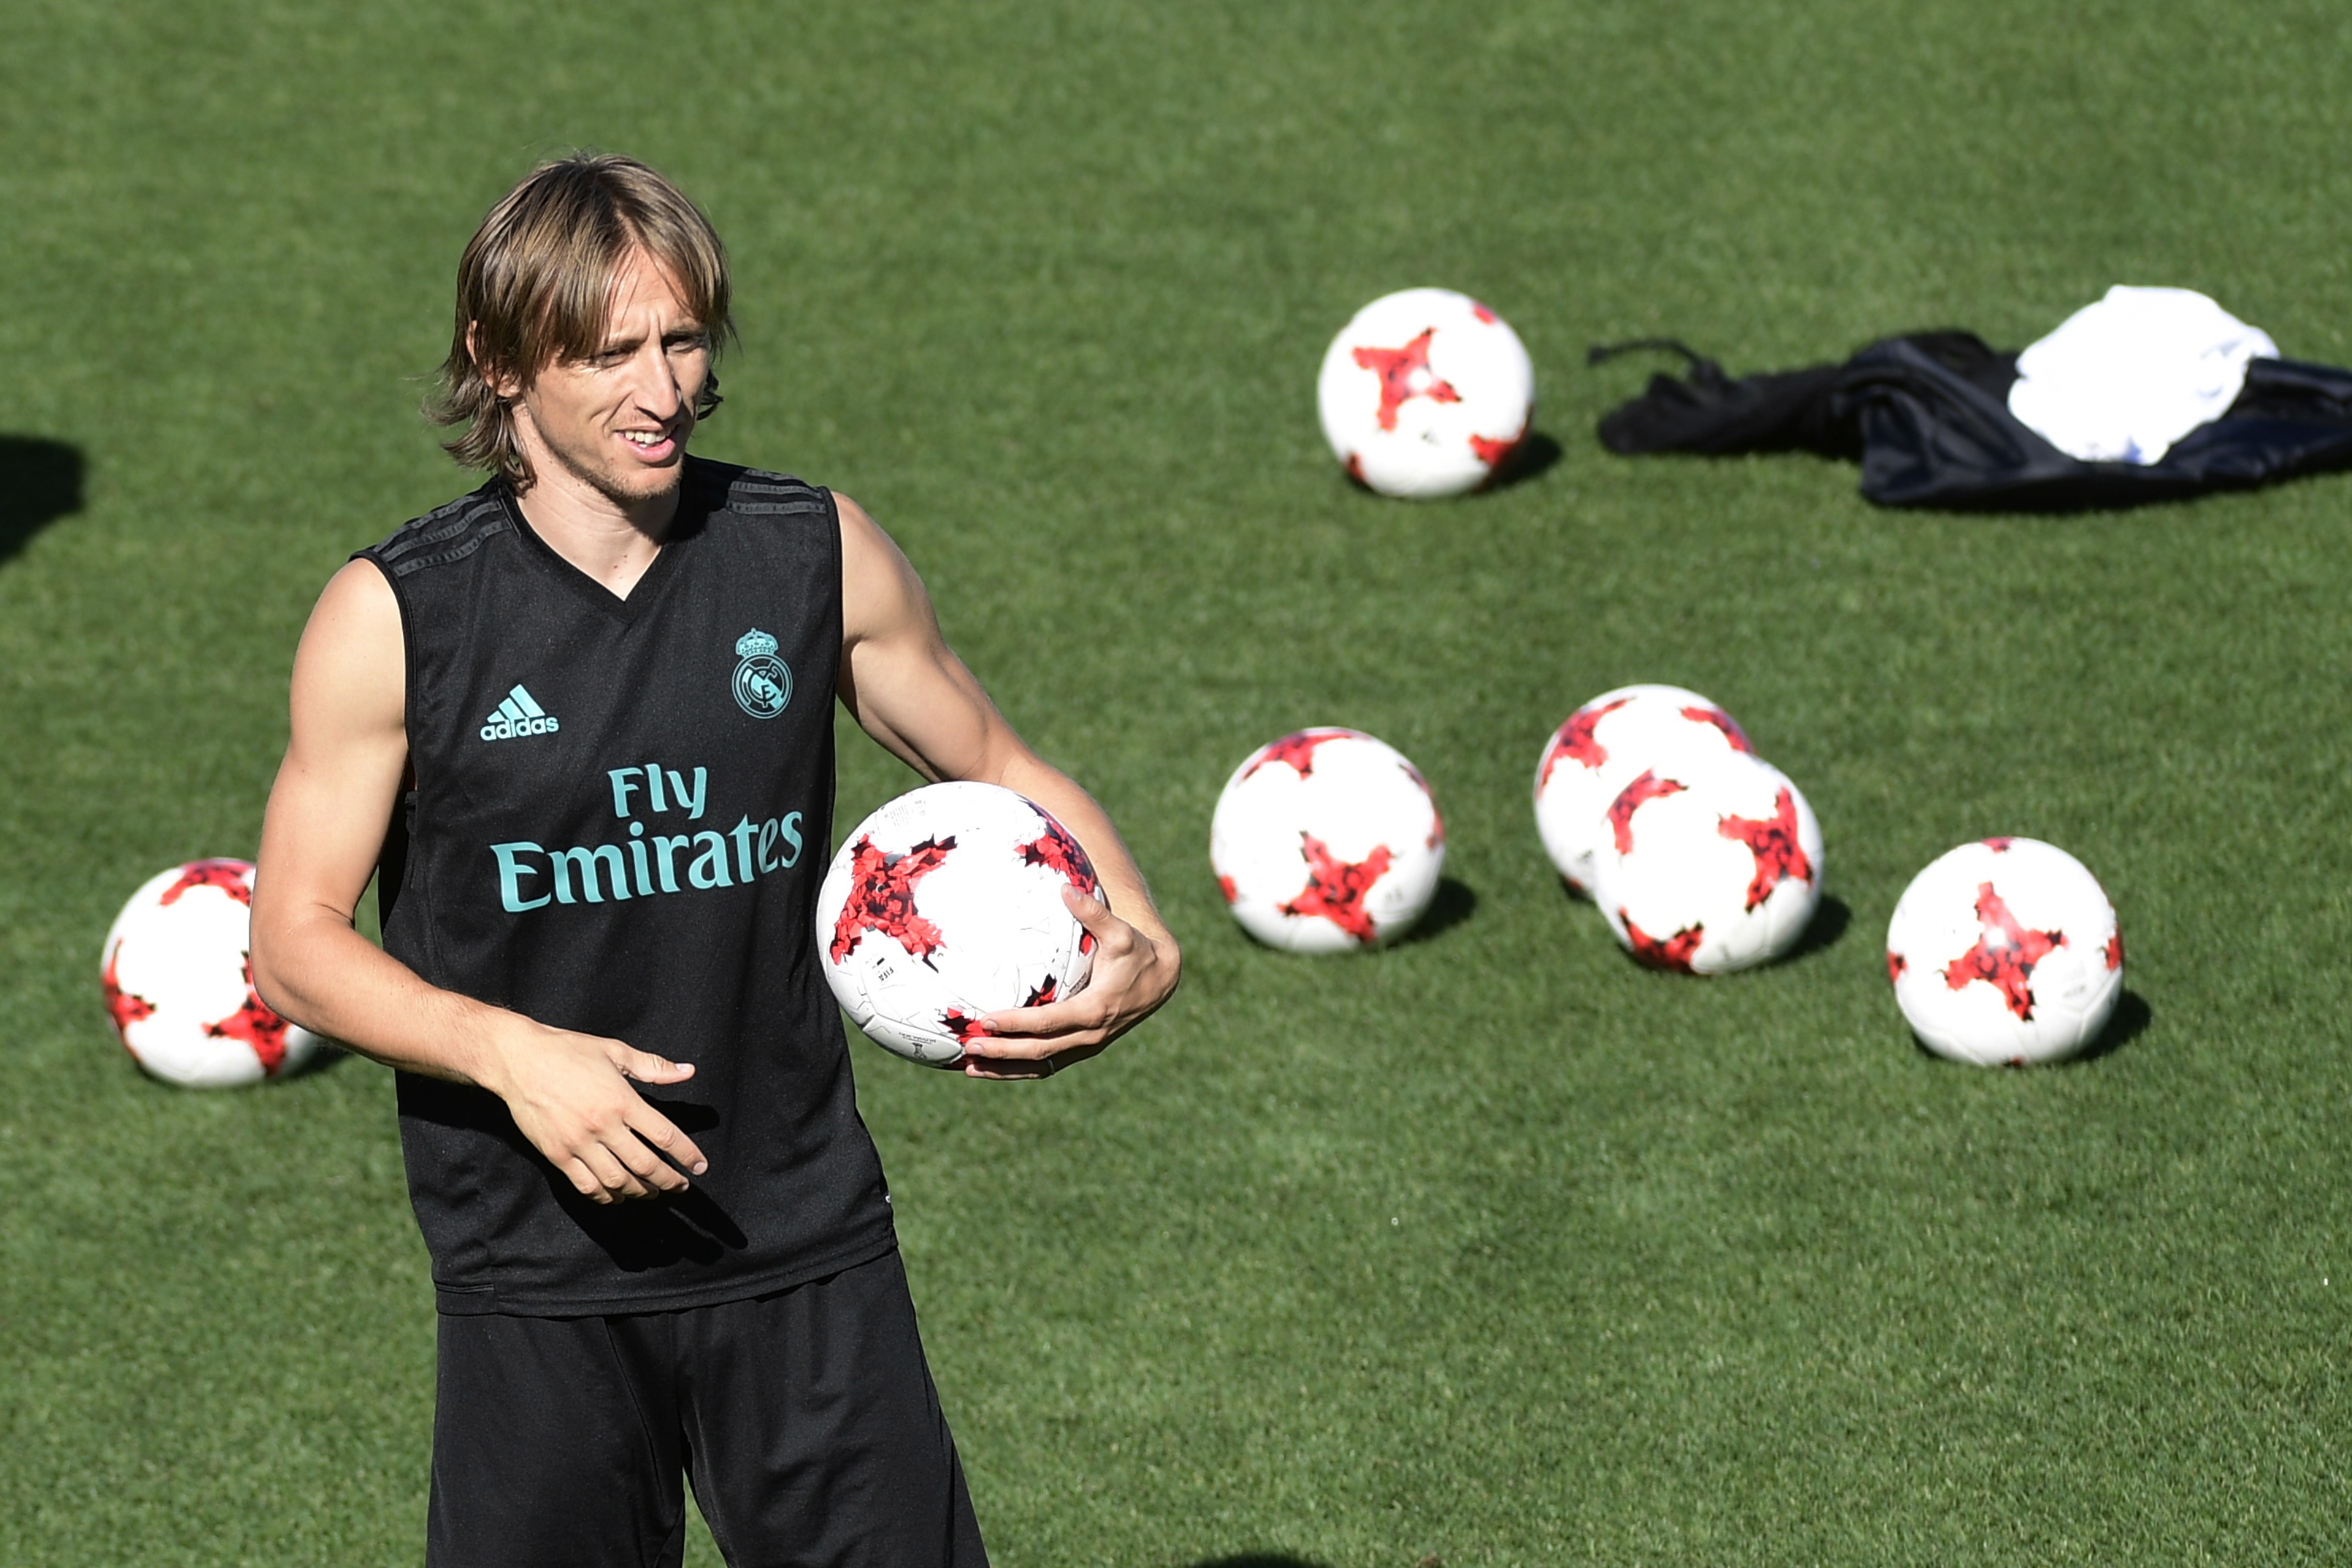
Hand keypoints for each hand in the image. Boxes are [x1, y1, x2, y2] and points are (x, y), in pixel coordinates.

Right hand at [474, 1017, 709, 1202]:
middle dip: (668, 1180)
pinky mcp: (556, 1154)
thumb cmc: (567, 1051)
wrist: (518, 1060)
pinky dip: (605, 1196)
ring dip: (639, 1192)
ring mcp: (578, 1143)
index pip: (665, 1135)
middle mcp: (602, 1126)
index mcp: (622, 1100)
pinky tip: (616, 1196)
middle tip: (680, 1187)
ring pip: (617, 1181)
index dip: (686, 1154)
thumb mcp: (615, 1051)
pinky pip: (586, 1185)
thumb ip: (653, 1066)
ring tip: (652, 1192)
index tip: (700, 1166)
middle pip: (645, 1165)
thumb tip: (688, 1070)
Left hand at [960, 886, 1180, 1079]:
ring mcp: (1086, 1046)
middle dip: (1002, 1051)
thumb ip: (1092, 912)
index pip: (1048, 1023)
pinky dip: (1019, 1069)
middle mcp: (1090, 1035)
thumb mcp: (1120, 932)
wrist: (1161, 980)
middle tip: (969, 1044)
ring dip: (1005, 1068)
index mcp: (1095, 1009)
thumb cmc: (1136, 952)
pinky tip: (991, 1067)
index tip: (987, 1019)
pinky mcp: (1082, 1048)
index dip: (1017, 1024)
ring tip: (970, 1066)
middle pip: (1039, 1051)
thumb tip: (1065, 889)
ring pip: (1041, 1065)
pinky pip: (1048, 1064)